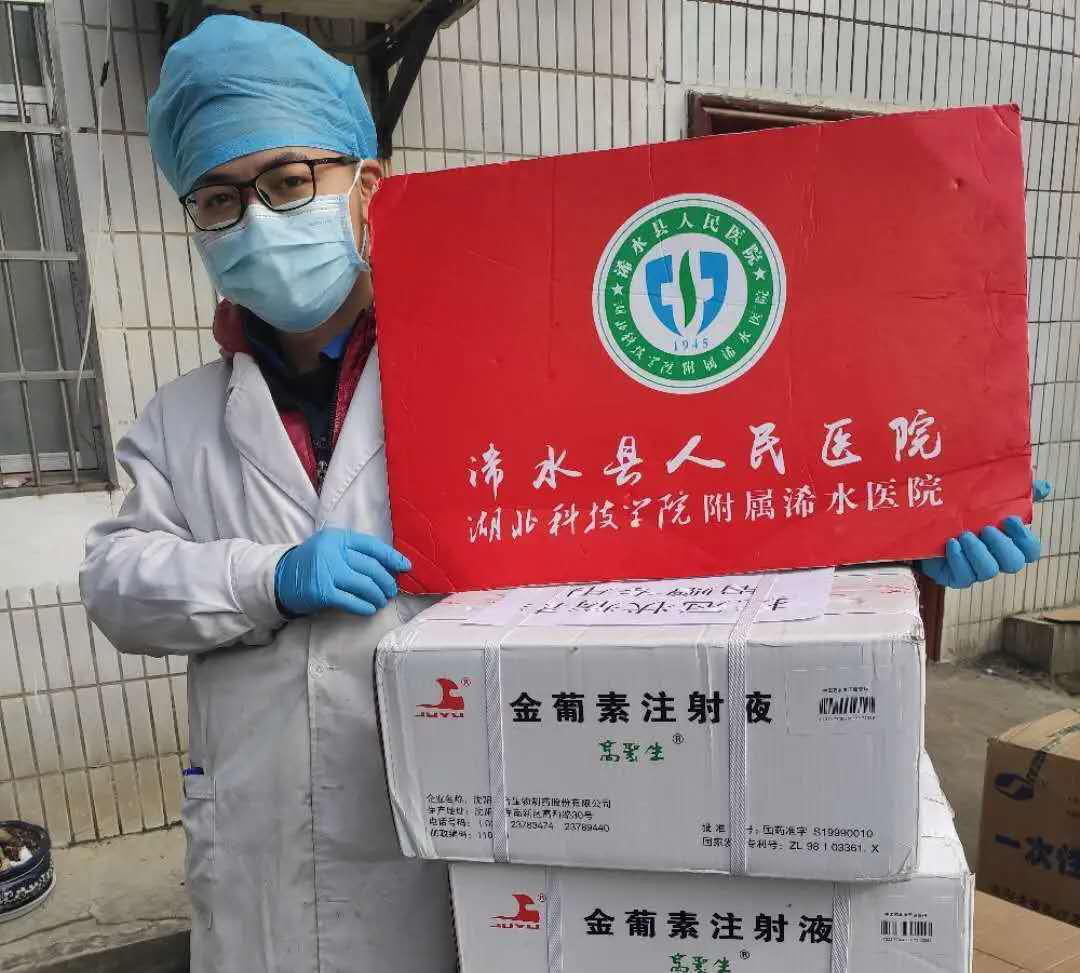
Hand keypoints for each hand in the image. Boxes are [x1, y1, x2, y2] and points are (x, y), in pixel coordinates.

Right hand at [274, 528, 409, 616]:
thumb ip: (355, 553)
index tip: (405, 566)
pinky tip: (369, 609)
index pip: (372, 546)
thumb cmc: (313, 564)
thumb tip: (390, 566)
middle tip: (391, 590)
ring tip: (381, 600)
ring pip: (365, 585)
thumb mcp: (331, 548)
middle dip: (387, 581)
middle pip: (371, 567)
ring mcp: (326, 572)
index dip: (392, 557)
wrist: (281, 578)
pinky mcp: (322, 592)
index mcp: (337, 538)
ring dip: (378, 595)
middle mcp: (332, 552)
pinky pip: (352, 601)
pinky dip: (365, 607)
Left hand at [918, 481, 1049, 588]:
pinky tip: (952, 543)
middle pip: (1014, 564)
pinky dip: (959, 558)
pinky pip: (963, 576)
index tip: (1010, 519)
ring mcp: (977, 571)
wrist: (927, 524)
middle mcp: (996, 560)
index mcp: (1009, 544)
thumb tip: (1042, 488)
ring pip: (989, 571)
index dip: (1025, 539)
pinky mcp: (956, 577)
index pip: (1031, 551)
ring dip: (978, 551)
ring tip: (965, 535)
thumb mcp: (989, 499)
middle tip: (987, 529)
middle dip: (1002, 545)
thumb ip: (1017, 493)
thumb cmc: (963, 514)